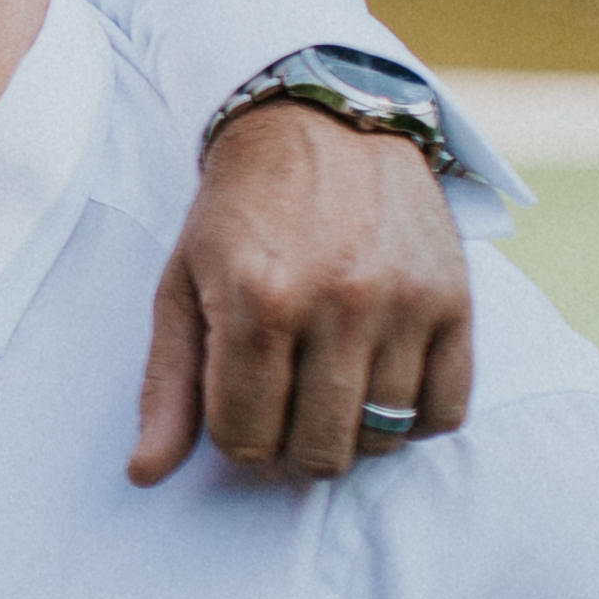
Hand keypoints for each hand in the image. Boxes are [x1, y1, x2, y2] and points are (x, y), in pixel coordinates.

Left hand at [131, 103, 470, 485]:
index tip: (239, 403)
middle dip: (292, 443)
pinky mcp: (455, 298)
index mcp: (258, 303)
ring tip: (329, 387)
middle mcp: (337, 304)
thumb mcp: (182, 286)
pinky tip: (382, 385)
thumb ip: (166, 386)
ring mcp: (403, 302)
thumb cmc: (240, 212)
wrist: (321, 122)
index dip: (236, 434)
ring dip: (351, 430)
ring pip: (382, 437)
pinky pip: (445, 411)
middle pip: (318, 450)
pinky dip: (414, 418)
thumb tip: (144, 476)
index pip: (245, 438)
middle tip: (285, 403)